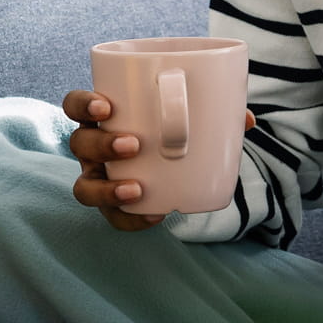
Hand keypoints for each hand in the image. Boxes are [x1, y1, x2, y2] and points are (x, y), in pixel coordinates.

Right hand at [63, 91, 257, 231]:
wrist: (173, 163)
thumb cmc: (175, 125)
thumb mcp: (190, 113)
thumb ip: (216, 110)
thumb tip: (246, 120)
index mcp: (105, 115)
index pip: (77, 103)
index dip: (84, 104)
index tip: (106, 106)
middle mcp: (93, 147)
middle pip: (80, 144)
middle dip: (102, 145)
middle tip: (134, 145)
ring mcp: (98, 177)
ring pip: (84, 186)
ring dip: (107, 188)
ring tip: (137, 188)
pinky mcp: (111, 205)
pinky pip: (112, 217)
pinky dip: (130, 219)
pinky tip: (155, 214)